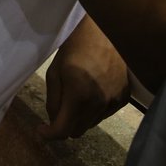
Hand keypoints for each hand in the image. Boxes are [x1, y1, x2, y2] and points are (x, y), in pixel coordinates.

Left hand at [38, 16, 129, 139]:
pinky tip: (92, 91)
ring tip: (76, 95)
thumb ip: (53, 101)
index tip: (41, 129)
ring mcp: (114, 102)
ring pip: (91, 124)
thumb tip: (54, 122)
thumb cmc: (74, 47)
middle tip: (58, 108)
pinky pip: (105, 114)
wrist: (104, 31)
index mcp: (79, 97)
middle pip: (77, 131)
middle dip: (64, 124)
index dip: (49, 134)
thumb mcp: (54, 72)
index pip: (63, 131)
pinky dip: (95, 110)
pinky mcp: (124, 97)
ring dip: (80, 117)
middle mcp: (99, 104)